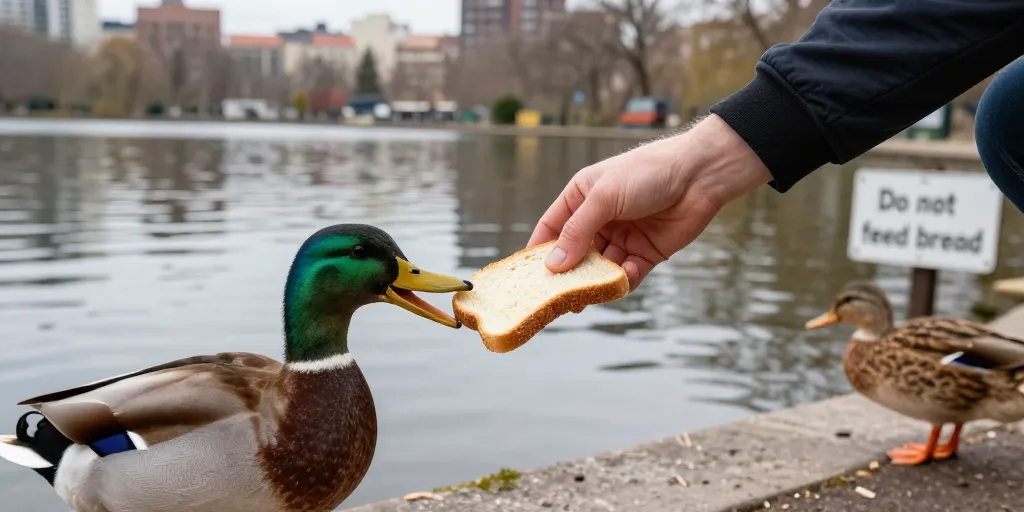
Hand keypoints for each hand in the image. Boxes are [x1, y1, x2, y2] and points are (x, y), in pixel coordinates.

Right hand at [527, 115, 771, 290]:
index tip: (528, 277)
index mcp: (581, 197)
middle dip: (568, 275)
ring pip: (600, 268)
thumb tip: (553, 266)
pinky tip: (626, 276)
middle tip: (558, 298)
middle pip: (574, 254)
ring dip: (596, 281)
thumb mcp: (605, 197)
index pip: (551, 229)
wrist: (700, 174)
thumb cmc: (647, 173)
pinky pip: (628, 274)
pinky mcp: (646, 252)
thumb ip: (578, 231)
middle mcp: (599, 218)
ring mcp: (622, 236)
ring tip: (589, 295)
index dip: (539, 252)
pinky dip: (624, 279)